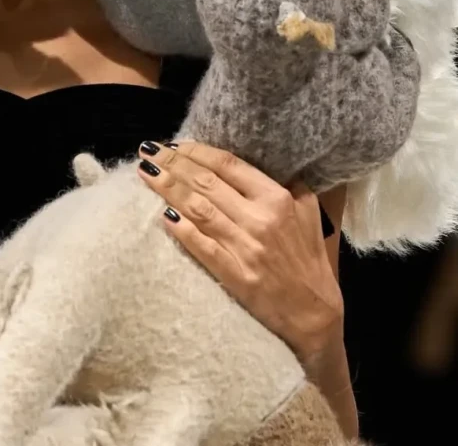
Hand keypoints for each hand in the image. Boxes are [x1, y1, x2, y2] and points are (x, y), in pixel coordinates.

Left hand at [136, 139, 343, 362]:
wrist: (313, 315)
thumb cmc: (307, 259)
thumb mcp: (307, 212)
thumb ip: (286, 184)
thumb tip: (258, 159)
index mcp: (276, 198)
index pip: (227, 164)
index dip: (196, 151)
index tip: (174, 143)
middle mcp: (259, 219)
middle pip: (205, 182)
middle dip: (172, 162)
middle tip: (148, 149)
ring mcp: (245, 247)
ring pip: (197, 208)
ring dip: (167, 188)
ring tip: (145, 172)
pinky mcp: (234, 274)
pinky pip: (201, 245)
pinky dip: (180, 228)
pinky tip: (162, 214)